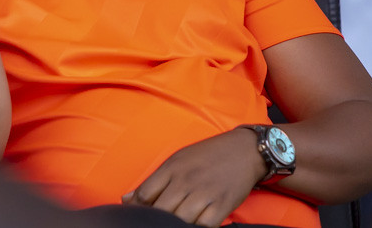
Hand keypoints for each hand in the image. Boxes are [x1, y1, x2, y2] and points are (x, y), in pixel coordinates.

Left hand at [122, 128, 264, 226]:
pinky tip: (193, 225)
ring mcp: (204, 194)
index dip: (138, 209)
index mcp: (172, 168)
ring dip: (175, 224)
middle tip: (156, 222)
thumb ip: (154, 181)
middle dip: (155, 219)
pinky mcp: (221, 205)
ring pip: (180, 220)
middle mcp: (186, 181)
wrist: (244, 150)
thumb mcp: (178, 160)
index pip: (144, 194)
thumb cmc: (208, 155)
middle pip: (160, 210)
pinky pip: (203, 226)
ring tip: (174, 223)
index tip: (139, 215)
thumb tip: (126, 199)